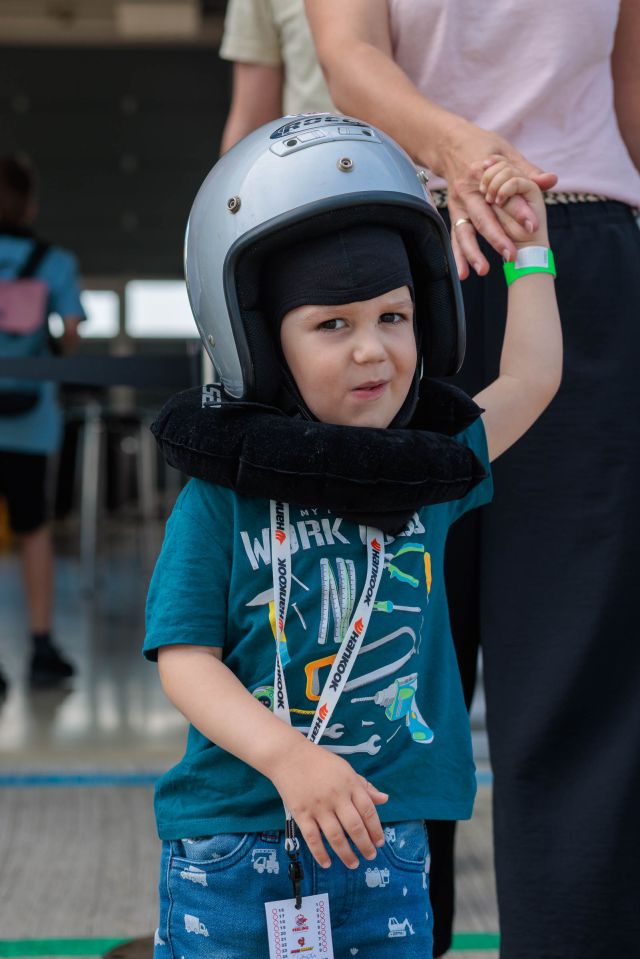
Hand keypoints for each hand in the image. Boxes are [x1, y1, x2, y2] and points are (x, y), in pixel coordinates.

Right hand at [269, 736, 388, 869]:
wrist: (289, 756)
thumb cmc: (320, 762)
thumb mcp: (346, 769)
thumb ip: (364, 786)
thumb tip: (384, 799)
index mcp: (349, 784)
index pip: (368, 811)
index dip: (376, 829)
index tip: (379, 842)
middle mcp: (336, 796)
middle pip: (355, 826)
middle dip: (365, 845)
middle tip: (370, 856)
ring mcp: (318, 806)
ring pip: (335, 836)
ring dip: (346, 854)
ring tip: (353, 864)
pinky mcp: (301, 814)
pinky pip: (312, 838)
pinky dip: (320, 853)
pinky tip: (327, 863)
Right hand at [439, 118, 556, 276]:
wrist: (448, 144)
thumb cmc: (482, 146)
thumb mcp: (505, 151)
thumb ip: (527, 170)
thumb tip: (550, 180)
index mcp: (481, 173)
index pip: (504, 195)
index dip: (518, 210)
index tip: (533, 225)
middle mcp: (467, 191)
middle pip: (483, 218)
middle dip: (497, 238)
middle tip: (512, 254)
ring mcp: (458, 204)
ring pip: (465, 232)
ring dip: (473, 253)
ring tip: (484, 270)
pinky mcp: (454, 214)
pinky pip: (455, 237)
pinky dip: (458, 256)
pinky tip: (463, 274)